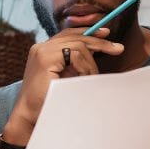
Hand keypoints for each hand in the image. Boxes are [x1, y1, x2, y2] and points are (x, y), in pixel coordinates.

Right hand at [3, 27, 124, 139]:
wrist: (31, 116)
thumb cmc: (49, 100)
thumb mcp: (65, 76)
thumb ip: (74, 63)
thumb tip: (97, 50)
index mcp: (43, 50)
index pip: (68, 34)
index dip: (88, 32)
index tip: (106, 34)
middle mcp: (41, 47)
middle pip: (75, 36)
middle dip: (99, 42)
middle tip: (118, 49)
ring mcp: (42, 51)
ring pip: (78, 45)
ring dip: (90, 63)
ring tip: (92, 78)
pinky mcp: (45, 58)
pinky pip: (75, 54)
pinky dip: (84, 67)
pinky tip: (84, 78)